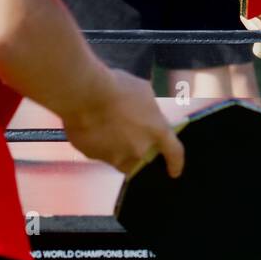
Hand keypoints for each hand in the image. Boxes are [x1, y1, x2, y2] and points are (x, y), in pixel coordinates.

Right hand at [62, 69, 184, 176]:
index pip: (174, 153)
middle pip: (142, 160)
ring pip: (119, 159)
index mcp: (157, 131)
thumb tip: (146, 112)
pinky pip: (98, 153)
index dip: (176, 164)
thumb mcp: (143, 91)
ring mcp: (114, 156)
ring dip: (117, 150)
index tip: (174, 172)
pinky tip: (90, 129)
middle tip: (128, 139)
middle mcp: (139, 150)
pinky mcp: (92, 156)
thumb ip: (149, 108)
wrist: (84, 94)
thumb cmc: (118, 86)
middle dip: (138, 153)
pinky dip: (97, 145)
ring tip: (107, 132)